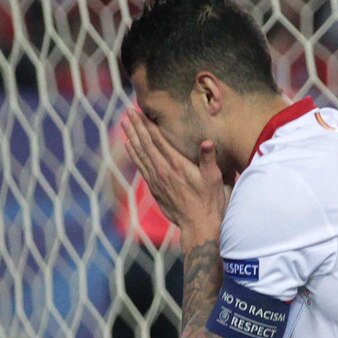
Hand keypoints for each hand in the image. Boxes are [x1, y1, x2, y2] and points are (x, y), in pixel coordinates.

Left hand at [122, 109, 225, 241]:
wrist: (198, 227)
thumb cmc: (210, 202)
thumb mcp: (214, 179)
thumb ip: (208, 159)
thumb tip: (206, 141)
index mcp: (176, 165)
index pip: (158, 140)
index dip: (147, 124)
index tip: (139, 111)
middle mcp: (163, 171)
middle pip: (145, 144)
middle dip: (136, 127)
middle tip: (126, 112)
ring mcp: (156, 180)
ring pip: (140, 154)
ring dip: (131, 137)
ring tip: (124, 124)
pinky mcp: (155, 189)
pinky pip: (141, 167)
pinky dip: (134, 155)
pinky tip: (129, 146)